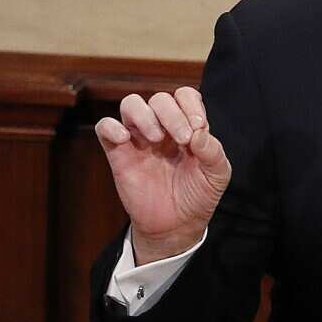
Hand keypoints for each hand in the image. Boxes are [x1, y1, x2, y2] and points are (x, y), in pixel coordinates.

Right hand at [95, 87, 231, 265]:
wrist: (176, 225)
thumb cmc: (198, 195)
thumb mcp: (217, 174)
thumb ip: (213, 151)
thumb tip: (199, 131)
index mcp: (188, 126)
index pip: (185, 96)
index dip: (190, 104)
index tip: (198, 126)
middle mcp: (163, 127)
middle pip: (160, 99)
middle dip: (172, 114)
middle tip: (182, 140)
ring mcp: (139, 139)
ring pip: (131, 104)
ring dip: (144, 115)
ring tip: (156, 138)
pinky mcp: (118, 154)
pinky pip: (105, 127)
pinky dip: (111, 127)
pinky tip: (125, 140)